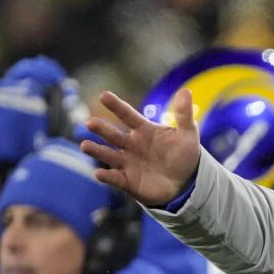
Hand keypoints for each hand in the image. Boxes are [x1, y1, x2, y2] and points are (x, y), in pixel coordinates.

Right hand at [80, 88, 200, 205]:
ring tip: (85, 145)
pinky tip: (99, 173)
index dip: (116, 105)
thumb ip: (184, 114)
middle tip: (90, 122)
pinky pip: (115, 178)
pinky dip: (107, 176)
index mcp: (143, 130)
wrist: (187, 182)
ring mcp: (128, 163)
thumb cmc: (184, 155)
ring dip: (96, 150)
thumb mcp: (188, 134)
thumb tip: (185, 91)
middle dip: (101, 128)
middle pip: (113, 135)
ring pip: (108, 155)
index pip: (127, 115)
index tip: (104, 95)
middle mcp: (131, 145)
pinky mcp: (128, 181)